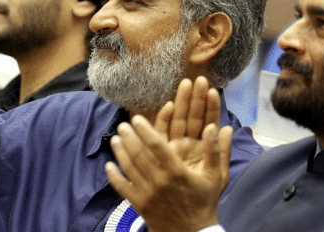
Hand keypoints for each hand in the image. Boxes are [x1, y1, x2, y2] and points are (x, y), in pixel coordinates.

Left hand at [106, 76, 232, 231]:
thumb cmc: (204, 202)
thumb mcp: (215, 177)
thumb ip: (214, 151)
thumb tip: (215, 127)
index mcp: (176, 172)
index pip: (157, 146)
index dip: (145, 130)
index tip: (136, 119)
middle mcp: (160, 181)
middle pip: (138, 154)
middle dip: (128, 137)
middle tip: (122, 125)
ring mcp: (147, 194)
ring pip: (128, 168)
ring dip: (119, 152)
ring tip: (115, 139)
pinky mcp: (139, 205)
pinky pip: (122, 188)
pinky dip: (113, 176)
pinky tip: (109, 165)